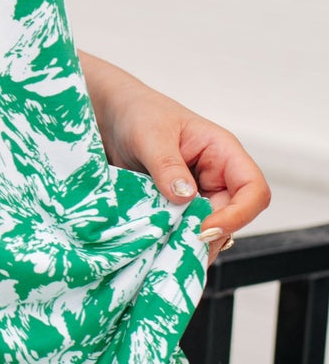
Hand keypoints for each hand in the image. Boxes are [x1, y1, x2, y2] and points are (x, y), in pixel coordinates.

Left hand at [80, 58, 270, 264]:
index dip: (239, 215)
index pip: (253, 190)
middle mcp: (216, 177)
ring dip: (189, 242)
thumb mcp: (150, 135)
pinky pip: (183, 230)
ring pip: (208, 229)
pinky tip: (154, 246)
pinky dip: (173, 241)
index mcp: (222, 153)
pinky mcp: (176, 207)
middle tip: (178, 250)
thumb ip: (167, 165)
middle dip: (208, 235)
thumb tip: (185, 197)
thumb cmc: (138, 113)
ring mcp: (197, 194)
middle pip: (232, 217)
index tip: (206, 229)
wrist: (110, 115)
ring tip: (163, 250)